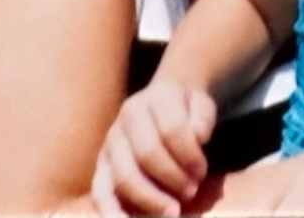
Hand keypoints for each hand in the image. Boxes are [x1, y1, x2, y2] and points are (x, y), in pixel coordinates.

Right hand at [91, 81, 215, 215]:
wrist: (162, 101)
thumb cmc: (185, 109)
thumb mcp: (201, 103)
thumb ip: (203, 117)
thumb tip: (198, 137)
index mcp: (156, 97)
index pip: (171, 129)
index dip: (189, 155)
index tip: (202, 171)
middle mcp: (128, 116)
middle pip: (147, 154)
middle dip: (173, 178)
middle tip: (192, 190)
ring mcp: (112, 140)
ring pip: (124, 176)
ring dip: (150, 199)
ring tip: (173, 211)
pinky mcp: (101, 163)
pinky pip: (100, 191)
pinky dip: (111, 211)